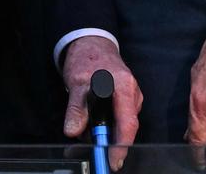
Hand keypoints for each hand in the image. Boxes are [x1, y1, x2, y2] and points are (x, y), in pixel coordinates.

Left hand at [63, 35, 142, 171]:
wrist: (91, 43)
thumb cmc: (87, 59)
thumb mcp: (77, 82)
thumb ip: (76, 108)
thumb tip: (73, 131)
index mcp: (125, 86)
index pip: (127, 124)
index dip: (121, 146)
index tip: (112, 162)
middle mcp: (133, 93)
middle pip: (125, 127)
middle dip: (108, 140)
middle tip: (87, 143)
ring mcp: (132, 96)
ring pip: (120, 125)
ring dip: (104, 132)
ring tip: (84, 126)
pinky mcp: (127, 100)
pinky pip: (118, 119)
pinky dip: (105, 124)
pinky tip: (91, 120)